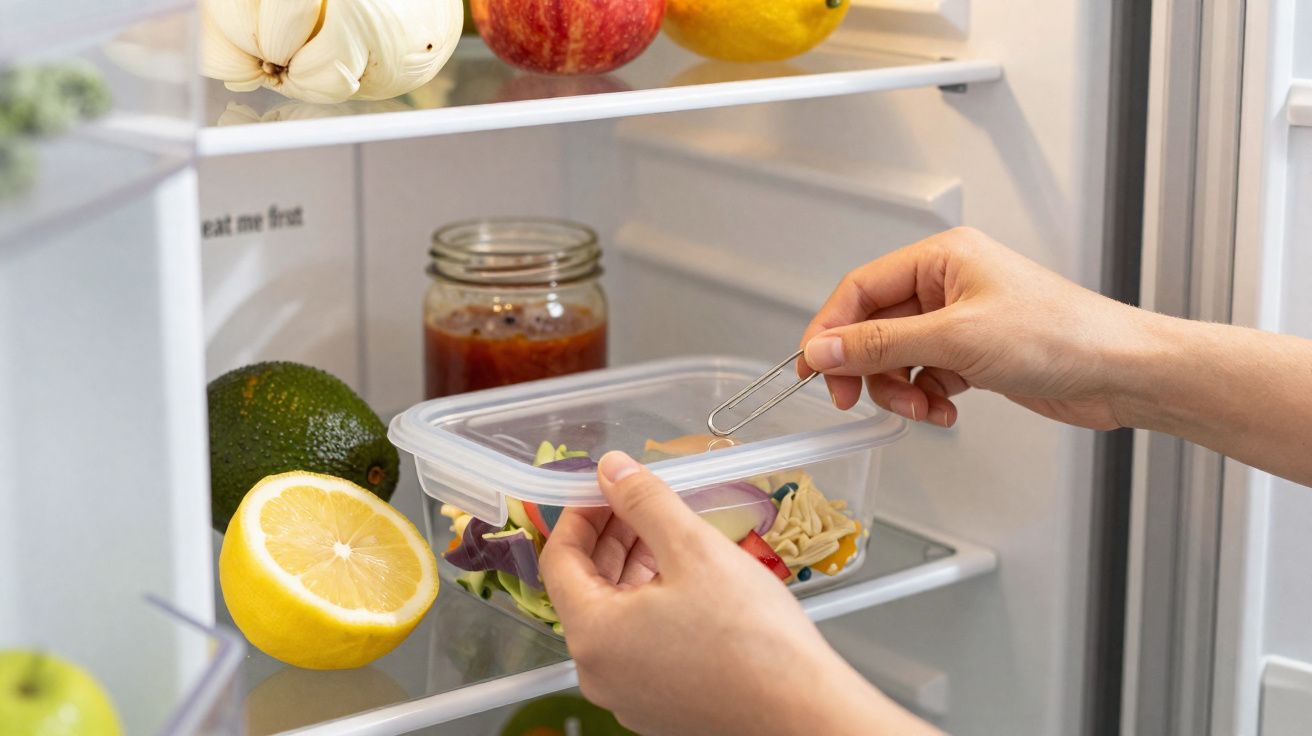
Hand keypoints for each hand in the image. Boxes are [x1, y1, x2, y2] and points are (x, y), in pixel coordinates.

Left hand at [540, 452, 936, 735]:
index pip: (558, 560)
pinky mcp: (660, 703)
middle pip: (586, 587)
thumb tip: (611, 469)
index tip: (605, 487)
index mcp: (593, 635)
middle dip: (610, 537)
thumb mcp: (693, 548)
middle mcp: (599, 672)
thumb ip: (644, 501)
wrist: (803, 711)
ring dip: (633, 567)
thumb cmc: (752, 638)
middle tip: (640, 500)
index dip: (580, 514)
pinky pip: (639, 642)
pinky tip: (686, 577)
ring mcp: (628, 693)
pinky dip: (652, 602)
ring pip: (616, 614)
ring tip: (669, 532)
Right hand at [799, 227, 1149, 429]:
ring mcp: (960, 320)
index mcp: (941, 258)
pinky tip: (946, 410)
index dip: (830, 330)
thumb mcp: (956, 339)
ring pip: (898, 357)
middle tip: (855, 401)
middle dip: (868, 369)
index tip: (811, 368)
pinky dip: (927, 397)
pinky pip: (926, 375)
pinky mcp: (974, 353)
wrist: (1121, 372)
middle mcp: (947, 283)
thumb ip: (881, 345)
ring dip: (900, 389)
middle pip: (874, 327)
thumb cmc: (1061, 335)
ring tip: (923, 408)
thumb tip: (824, 348)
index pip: (860, 289)